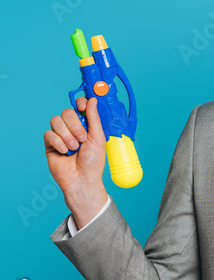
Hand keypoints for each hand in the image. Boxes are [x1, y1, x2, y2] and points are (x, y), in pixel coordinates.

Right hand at [43, 96, 108, 226]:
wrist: (81, 179)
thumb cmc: (93, 162)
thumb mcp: (98, 138)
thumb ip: (94, 118)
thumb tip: (93, 99)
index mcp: (86, 125)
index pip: (79, 105)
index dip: (79, 102)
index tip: (82, 106)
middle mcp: (72, 128)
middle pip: (66, 112)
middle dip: (75, 125)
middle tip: (82, 139)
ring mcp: (60, 135)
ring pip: (56, 121)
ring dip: (67, 135)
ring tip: (74, 148)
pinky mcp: (50, 143)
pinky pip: (49, 133)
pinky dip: (58, 142)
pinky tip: (64, 152)